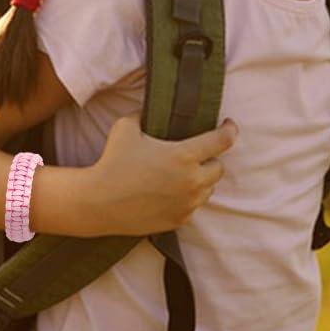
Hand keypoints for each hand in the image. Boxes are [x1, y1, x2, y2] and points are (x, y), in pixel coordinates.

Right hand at [88, 115, 236, 235]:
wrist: (99, 202)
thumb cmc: (112, 161)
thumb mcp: (126, 127)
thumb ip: (144, 115)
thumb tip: (150, 110)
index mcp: (184, 156)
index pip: (221, 141)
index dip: (230, 130)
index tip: (229, 125)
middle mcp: (192, 181)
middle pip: (219, 168)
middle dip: (211, 158)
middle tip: (196, 154)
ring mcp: (187, 203)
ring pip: (208, 189)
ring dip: (201, 179)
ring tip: (181, 173)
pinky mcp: (179, 220)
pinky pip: (193, 206)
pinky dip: (188, 197)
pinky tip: (171, 191)